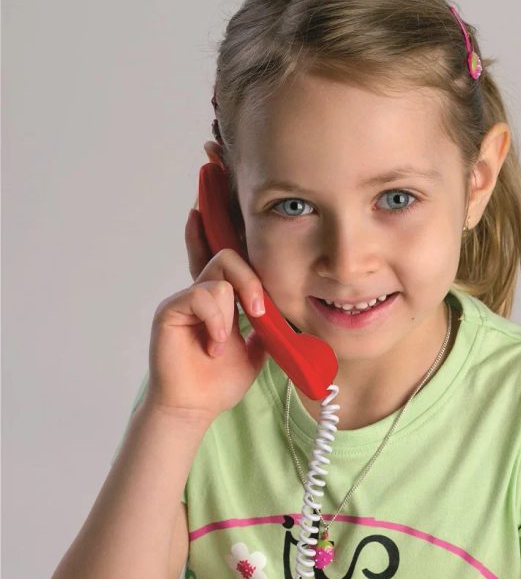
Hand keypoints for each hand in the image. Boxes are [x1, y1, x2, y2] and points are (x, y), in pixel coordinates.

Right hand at [144, 138, 268, 422]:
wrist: (196, 406)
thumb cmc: (223, 378)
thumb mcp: (260, 343)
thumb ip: (268, 315)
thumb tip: (291, 295)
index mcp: (224, 293)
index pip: (228, 247)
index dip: (225, 212)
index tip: (223, 173)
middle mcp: (203, 287)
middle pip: (228, 248)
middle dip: (247, 264)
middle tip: (258, 301)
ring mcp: (185, 296)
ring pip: (223, 270)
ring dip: (241, 299)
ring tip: (241, 330)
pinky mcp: (171, 309)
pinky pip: (205, 294)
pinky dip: (219, 320)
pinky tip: (217, 344)